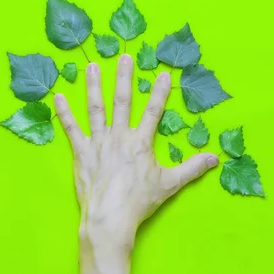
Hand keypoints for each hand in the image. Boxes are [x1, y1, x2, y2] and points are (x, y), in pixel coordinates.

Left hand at [53, 54, 218, 242]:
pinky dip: (64, 113)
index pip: (153, 111)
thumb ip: (192, 168)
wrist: (110, 217)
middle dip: (124, 78)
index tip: (164, 73)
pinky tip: (57, 97)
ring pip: (95, 109)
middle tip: (124, 57)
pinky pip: (71, 129)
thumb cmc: (139, 201)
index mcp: (140, 142)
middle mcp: (119, 136)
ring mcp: (98, 143)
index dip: (160, 92)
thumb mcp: (170, 184)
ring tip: (92, 67)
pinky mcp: (81, 153)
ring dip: (94, 86)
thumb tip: (215, 159)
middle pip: (122, 102)